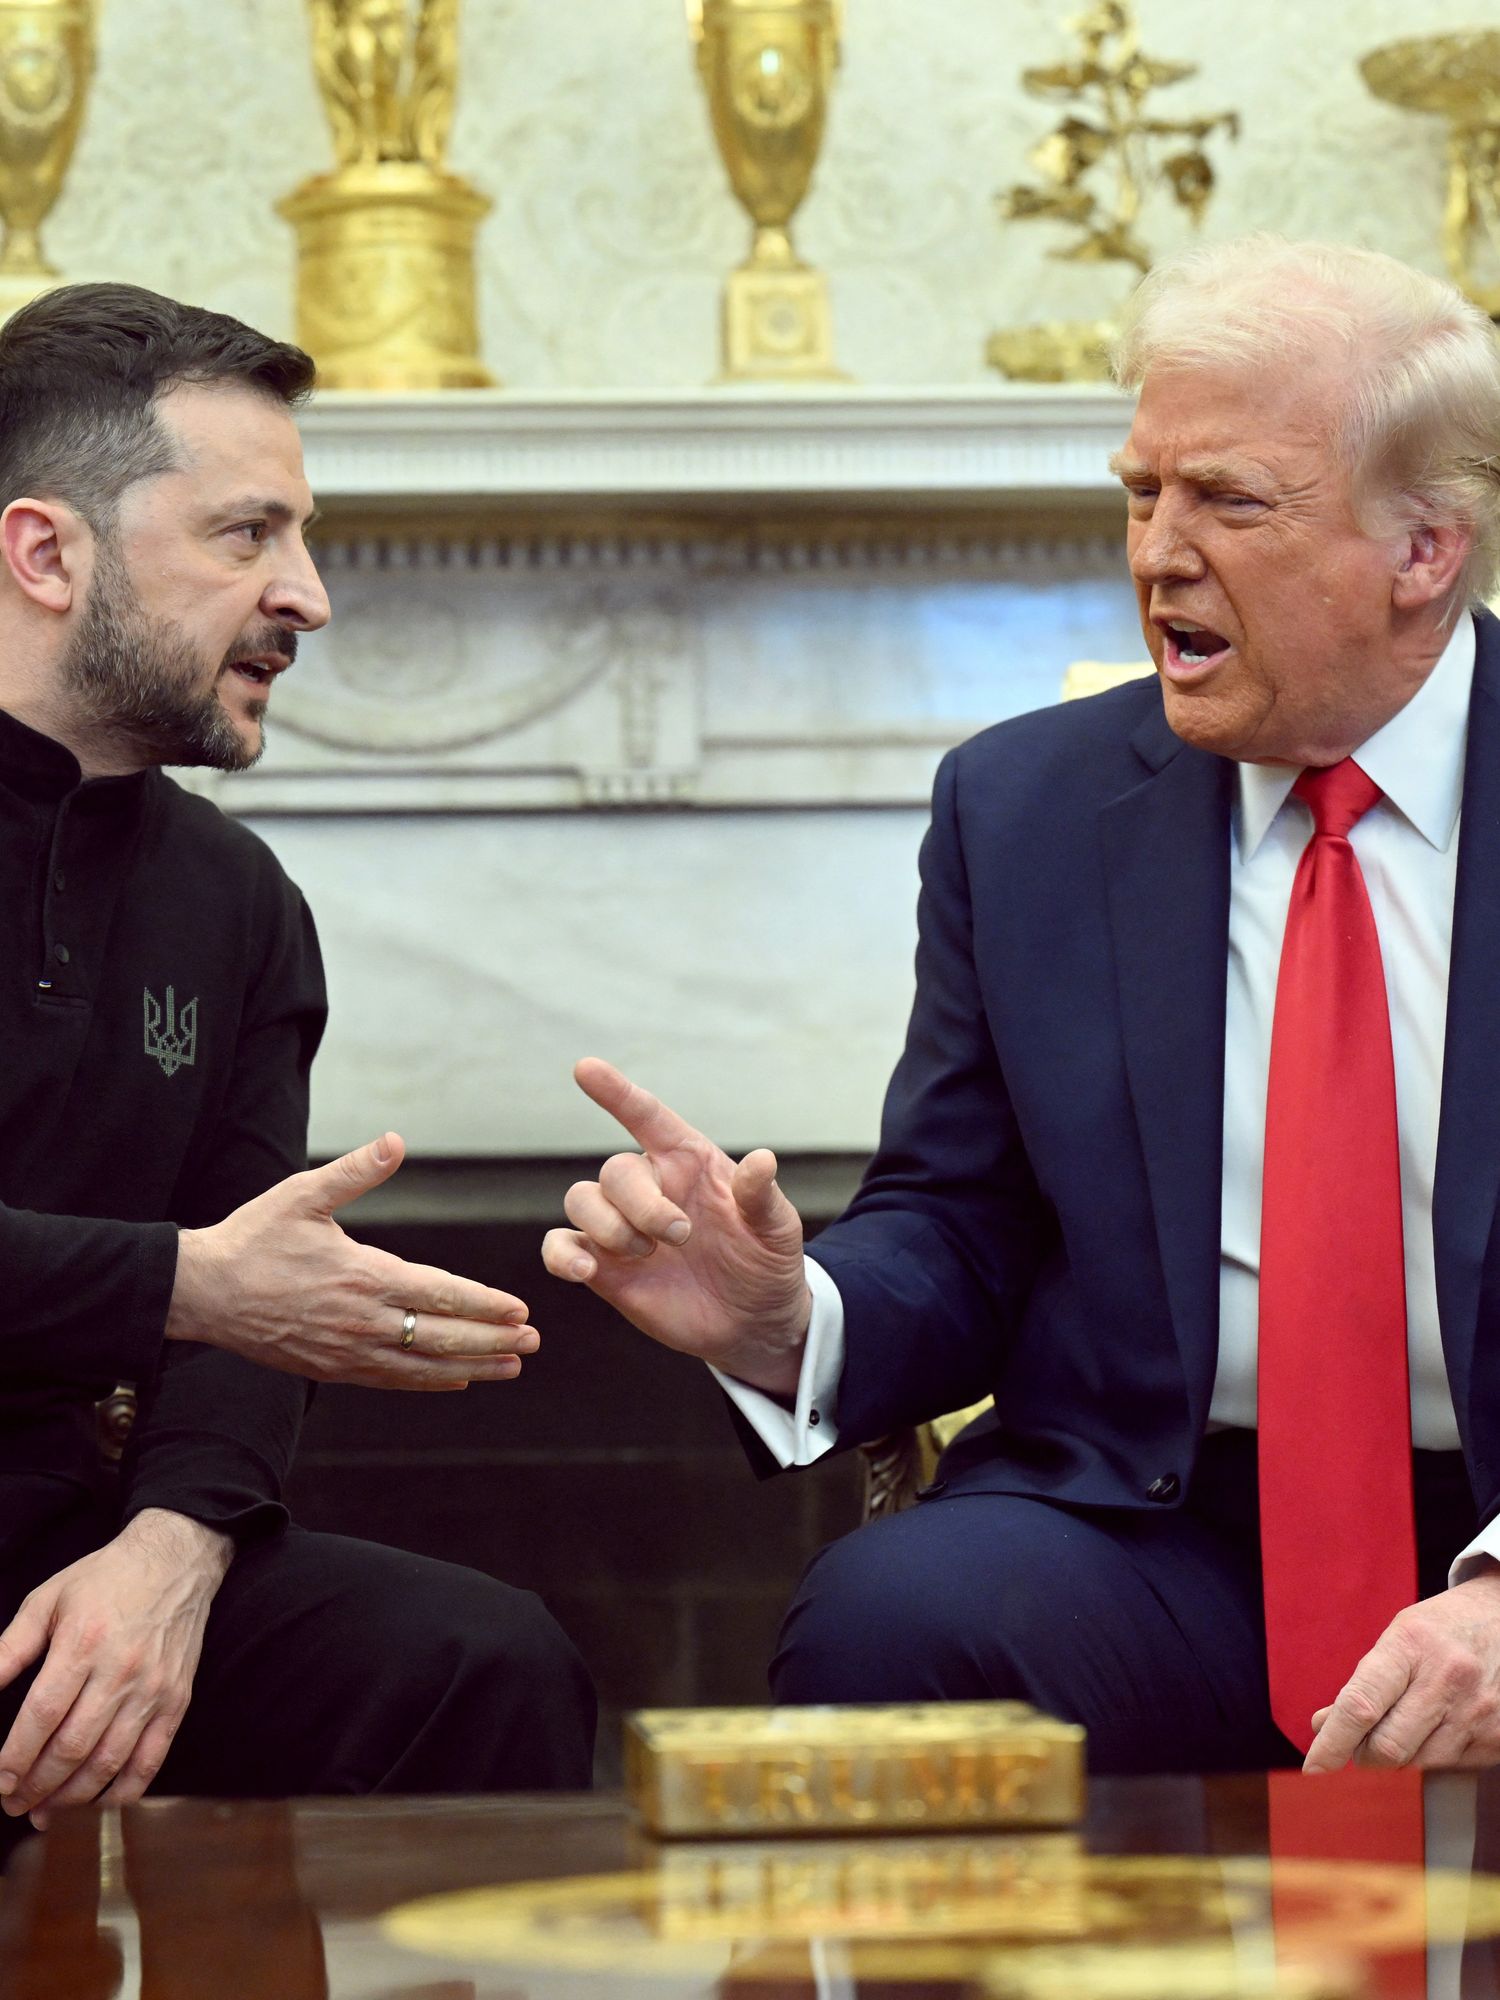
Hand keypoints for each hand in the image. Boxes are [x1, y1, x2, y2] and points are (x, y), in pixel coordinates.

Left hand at [0, 1509, 232, 1826]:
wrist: (177, 1561)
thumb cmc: (105, 1579)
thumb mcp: (47, 1600)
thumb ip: (8, 1649)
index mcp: (84, 1642)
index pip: (43, 1715)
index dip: (16, 1756)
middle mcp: (121, 1670)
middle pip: (73, 1746)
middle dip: (36, 1785)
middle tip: (13, 1804)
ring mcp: (153, 1689)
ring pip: (109, 1761)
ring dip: (72, 1797)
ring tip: (45, 1812)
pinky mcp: (177, 1700)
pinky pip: (151, 1760)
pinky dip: (123, 1792)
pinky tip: (96, 1803)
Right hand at [168, 1131, 539, 1390]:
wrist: (201, 1293)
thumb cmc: (253, 1238)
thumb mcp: (302, 1194)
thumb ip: (355, 1172)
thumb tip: (395, 1141)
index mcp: (363, 1276)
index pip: (439, 1295)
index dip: (483, 1304)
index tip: (520, 1309)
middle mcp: (362, 1321)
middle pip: (440, 1337)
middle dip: (491, 1340)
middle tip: (532, 1341)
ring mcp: (346, 1351)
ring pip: (421, 1366)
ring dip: (470, 1368)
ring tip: (511, 1367)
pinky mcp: (330, 1369)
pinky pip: (390, 1381)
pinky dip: (427, 1382)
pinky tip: (455, 1381)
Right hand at [541, 1059, 810, 1397]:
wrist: (754, 1323)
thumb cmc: (766, 1262)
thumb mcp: (778, 1230)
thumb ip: (762, 1197)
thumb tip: (762, 1160)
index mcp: (689, 1163)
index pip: (647, 1117)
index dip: (616, 1093)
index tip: (585, 1068)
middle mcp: (650, 1188)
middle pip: (615, 1170)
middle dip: (641, 1204)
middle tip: (680, 1236)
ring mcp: (622, 1226)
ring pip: (581, 1199)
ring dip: (608, 1226)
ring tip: (646, 1255)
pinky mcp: (604, 1268)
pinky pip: (560, 1246)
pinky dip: (561, 1255)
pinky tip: (585, 1271)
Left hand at [1303, 1566, 1499, 1770]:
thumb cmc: (1443, 1629)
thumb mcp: (1398, 1637)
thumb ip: (1364, 1683)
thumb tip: (1324, 1726)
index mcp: (1412, 1645)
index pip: (1361, 1705)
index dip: (1333, 1741)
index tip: (1314, 1764)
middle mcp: (1448, 1679)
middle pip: (1388, 1747)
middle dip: (1363, 1753)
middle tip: (1360, 1742)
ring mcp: (1479, 1712)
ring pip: (1417, 1763)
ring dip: (1399, 1755)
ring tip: (1405, 1723)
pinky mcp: (1499, 1738)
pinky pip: (1450, 1766)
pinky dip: (1432, 1755)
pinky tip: (1438, 1726)